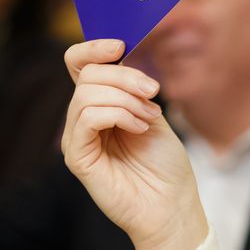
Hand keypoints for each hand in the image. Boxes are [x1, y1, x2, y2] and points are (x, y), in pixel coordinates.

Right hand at [61, 39, 207, 249]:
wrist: (172, 206)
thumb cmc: (164, 164)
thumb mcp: (152, 112)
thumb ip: (132, 87)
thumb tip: (119, 54)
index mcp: (99, 104)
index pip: (78, 64)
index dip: (93, 48)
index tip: (121, 44)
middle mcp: (82, 119)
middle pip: (87, 74)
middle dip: (124, 76)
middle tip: (152, 92)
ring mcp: (77, 139)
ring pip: (87, 93)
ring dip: (125, 98)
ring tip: (149, 117)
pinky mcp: (77, 158)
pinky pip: (87, 118)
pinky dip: (117, 114)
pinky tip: (138, 127)